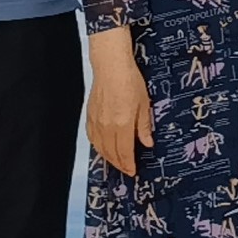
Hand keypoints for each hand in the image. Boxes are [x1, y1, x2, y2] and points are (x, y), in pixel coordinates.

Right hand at [85, 34, 153, 177]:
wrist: (111, 66)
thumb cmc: (130, 81)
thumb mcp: (144, 104)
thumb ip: (143, 126)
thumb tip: (147, 143)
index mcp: (122, 124)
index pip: (124, 152)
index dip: (128, 164)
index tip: (132, 171)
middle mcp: (107, 126)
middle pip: (111, 152)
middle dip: (119, 164)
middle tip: (126, 169)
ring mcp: (96, 121)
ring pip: (100, 147)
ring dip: (108, 157)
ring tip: (116, 162)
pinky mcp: (90, 115)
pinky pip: (92, 137)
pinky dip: (97, 146)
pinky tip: (102, 148)